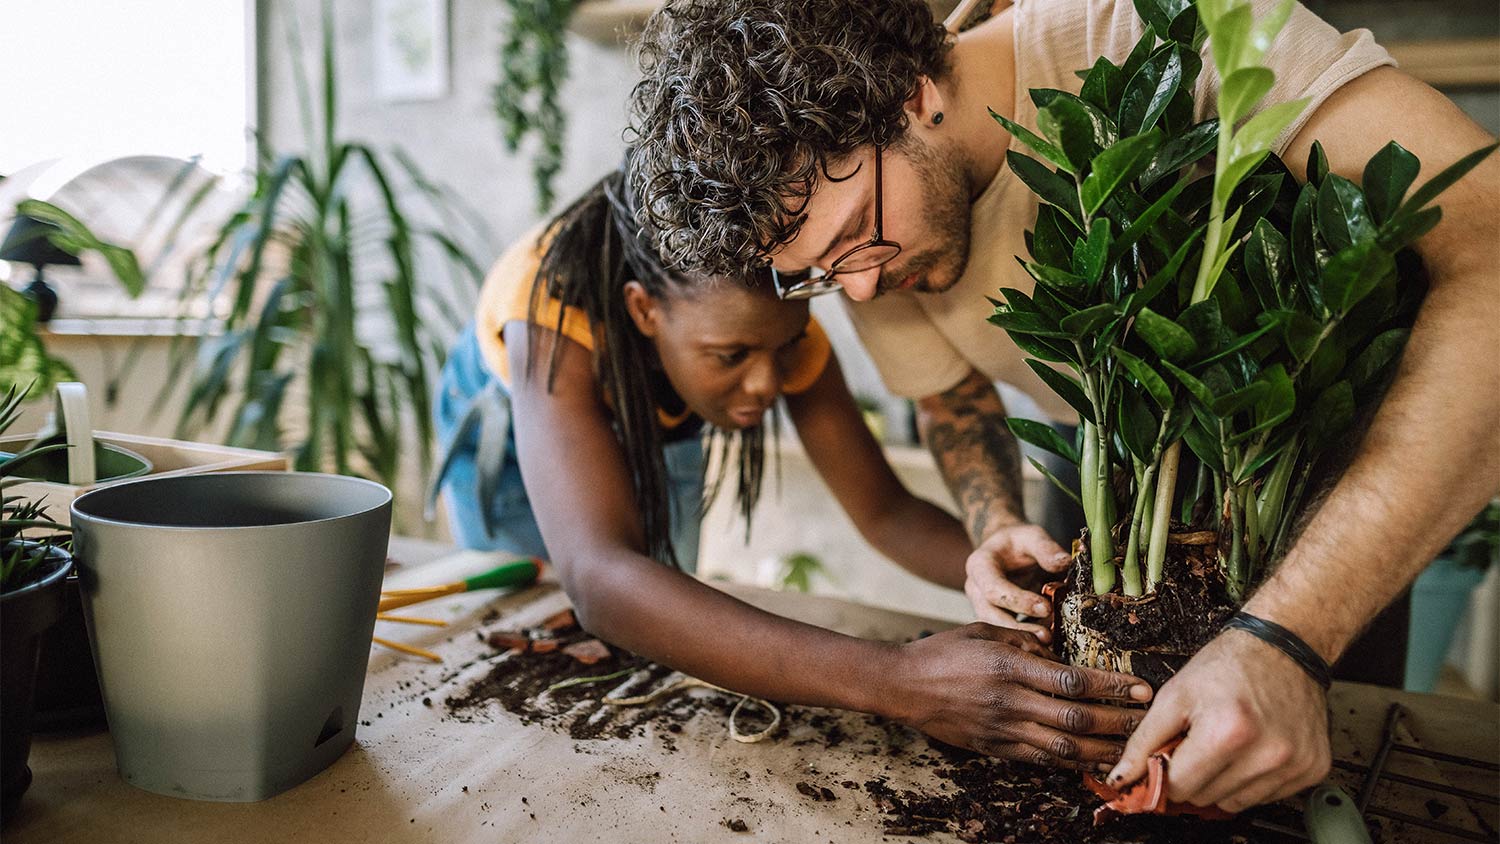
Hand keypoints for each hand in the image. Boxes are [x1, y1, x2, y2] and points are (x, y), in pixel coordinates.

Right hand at [884, 622, 1152, 770]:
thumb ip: (1023, 640)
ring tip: (1132, 749)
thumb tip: (1058, 646)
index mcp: (1009, 666)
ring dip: (1103, 750)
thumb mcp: (983, 631)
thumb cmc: (944, 652)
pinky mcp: (996, 748)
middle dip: (1118, 721)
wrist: (903, 686)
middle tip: (1149, 720)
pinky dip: (1072, 763)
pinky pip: (1041, 760)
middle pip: (1076, 718)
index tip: (1140, 688)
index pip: (1071, 680)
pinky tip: (1094, 762)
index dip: (1111, 687)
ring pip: (1064, 747)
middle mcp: (1009, 701)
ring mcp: (1003, 729)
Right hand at [964, 522, 1072, 641]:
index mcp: (979, 565)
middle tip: (1047, 636)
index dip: (1018, 601)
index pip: (992, 588)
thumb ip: (1046, 548)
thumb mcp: (1031, 535)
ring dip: (1021, 638)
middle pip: (990, 615)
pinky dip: (1024, 639)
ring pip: (995, 629)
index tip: (1046, 607)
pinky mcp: (994, 618)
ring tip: (1049, 641)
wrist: (1005, 548)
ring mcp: (981, 606)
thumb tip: (1064, 563)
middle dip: (1018, 628)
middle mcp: (975, 589)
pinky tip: (1046, 643)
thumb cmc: (1017, 542)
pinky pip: (1005, 633)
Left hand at [1105, 629, 1331, 811]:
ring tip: (1226, 743)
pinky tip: (1252, 749)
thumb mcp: (1175, 695)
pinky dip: (1252, 779)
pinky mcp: (1313, 769)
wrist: (1285, 646)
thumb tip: (1122, 777)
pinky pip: (1266, 797)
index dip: (1164, 772)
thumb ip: (1144, 741)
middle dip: (1192, 775)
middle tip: (1198, 741)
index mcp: (1228, 732)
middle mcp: (1268, 754)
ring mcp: (1295, 765)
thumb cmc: (1230, 665)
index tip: (1165, 759)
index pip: (1179, 787)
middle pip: (1206, 798)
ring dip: (1222, 781)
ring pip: (1235, 803)